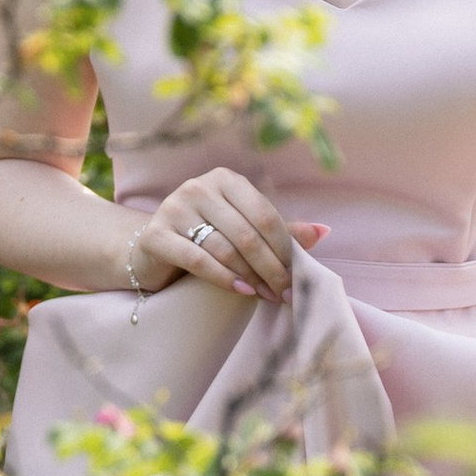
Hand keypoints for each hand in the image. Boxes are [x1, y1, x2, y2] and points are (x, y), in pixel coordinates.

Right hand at [121, 170, 328, 307]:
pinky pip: (197, 259)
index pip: (264, 214)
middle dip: (271, 267)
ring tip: (266, 295)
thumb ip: (278, 231)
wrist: (151, 251)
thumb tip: (323, 231)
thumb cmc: (204, 239)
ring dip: (251, 277)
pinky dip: (223, 278)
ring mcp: (173, 209)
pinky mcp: (156, 235)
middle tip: (286, 293)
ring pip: (223, 248)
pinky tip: (241, 291)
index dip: (284, 248)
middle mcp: (198, 187)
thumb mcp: (242, 230)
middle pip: (246, 233)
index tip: (297, 276)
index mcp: (225, 180)